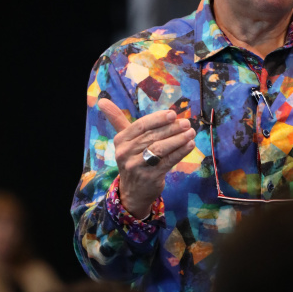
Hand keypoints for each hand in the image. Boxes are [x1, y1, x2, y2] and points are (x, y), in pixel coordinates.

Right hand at [98, 98, 195, 219]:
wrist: (132, 191)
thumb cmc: (132, 158)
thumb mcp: (124, 140)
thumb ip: (116, 119)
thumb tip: (102, 100)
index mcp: (121, 141)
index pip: (141, 125)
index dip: (158, 119)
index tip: (173, 114)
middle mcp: (126, 153)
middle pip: (152, 136)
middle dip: (171, 128)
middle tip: (186, 123)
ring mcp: (137, 166)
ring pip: (160, 149)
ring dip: (178, 139)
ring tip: (191, 132)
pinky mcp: (150, 177)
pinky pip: (168, 162)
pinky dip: (180, 152)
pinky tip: (190, 145)